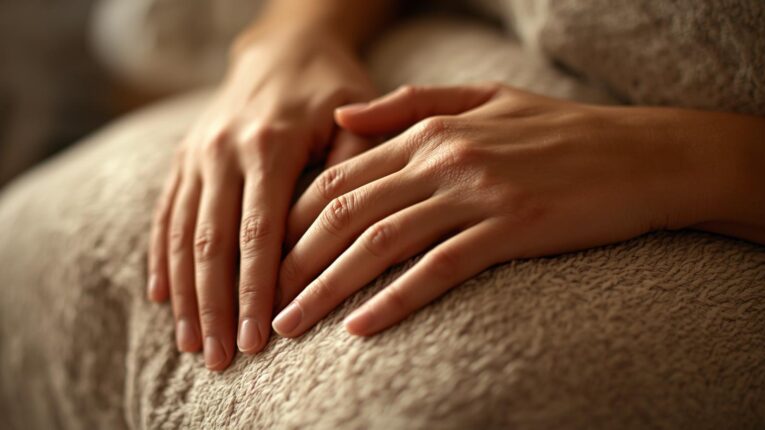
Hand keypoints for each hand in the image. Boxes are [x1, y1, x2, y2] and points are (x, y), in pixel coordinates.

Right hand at [146, 26, 375, 369]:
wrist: (284, 48)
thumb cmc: (331, 86)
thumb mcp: (355, 114)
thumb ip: (351, 170)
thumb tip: (345, 235)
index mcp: (267, 144)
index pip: (257, 233)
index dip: (253, 290)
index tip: (256, 338)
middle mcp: (222, 151)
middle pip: (212, 243)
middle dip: (214, 306)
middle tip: (219, 359)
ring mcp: (196, 154)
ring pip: (183, 234)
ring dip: (185, 294)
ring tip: (191, 343)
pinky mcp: (184, 158)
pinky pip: (166, 214)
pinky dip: (162, 258)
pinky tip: (162, 297)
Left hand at [272, 83, 717, 336]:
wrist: (642, 153)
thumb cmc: (560, 131)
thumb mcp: (483, 99)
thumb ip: (409, 106)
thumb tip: (342, 120)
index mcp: (430, 128)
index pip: (341, 177)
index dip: (294, 220)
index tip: (265, 256)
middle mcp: (444, 158)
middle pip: (346, 213)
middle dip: (294, 260)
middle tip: (262, 301)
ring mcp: (477, 193)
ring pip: (380, 244)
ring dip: (327, 288)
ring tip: (291, 324)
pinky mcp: (511, 227)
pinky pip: (438, 270)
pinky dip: (395, 299)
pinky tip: (361, 328)